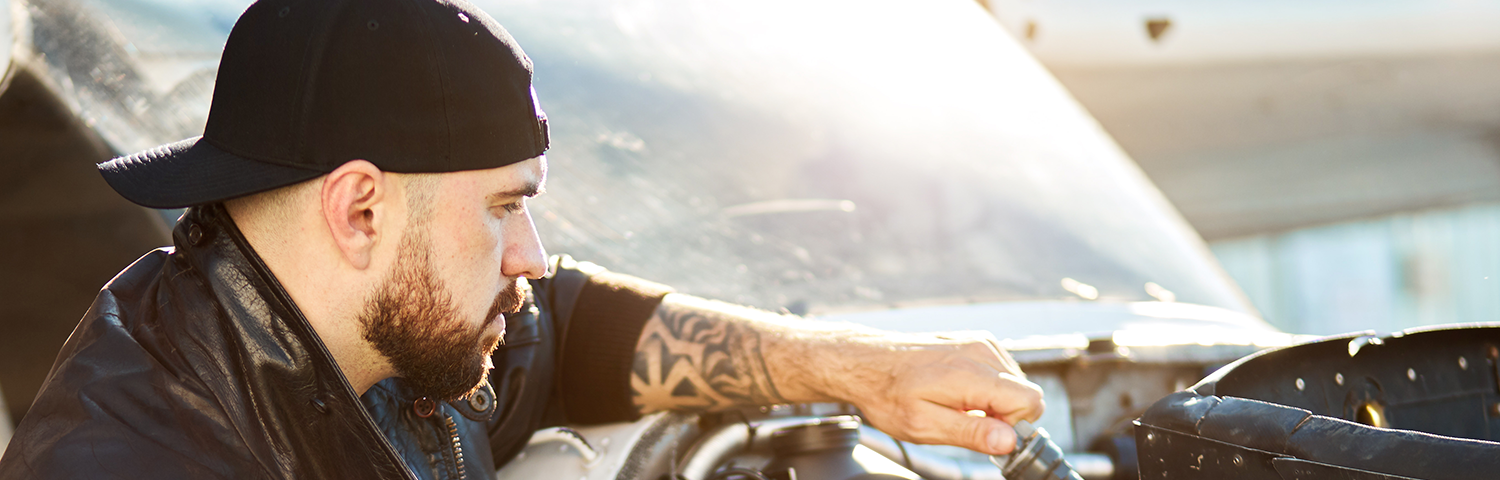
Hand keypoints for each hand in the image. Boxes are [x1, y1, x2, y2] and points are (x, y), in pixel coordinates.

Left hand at [782, 331, 1044, 454]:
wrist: (865, 363)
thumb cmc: (888, 394)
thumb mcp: (924, 426)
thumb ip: (971, 433)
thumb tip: (1009, 441)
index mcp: (972, 374)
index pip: (1031, 401)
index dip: (1013, 425)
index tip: (985, 432)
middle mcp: (981, 351)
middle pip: (1025, 393)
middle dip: (1003, 415)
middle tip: (964, 420)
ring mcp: (978, 343)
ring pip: (1013, 383)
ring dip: (993, 401)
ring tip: (956, 405)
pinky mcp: (974, 341)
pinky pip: (999, 370)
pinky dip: (985, 387)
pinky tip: (956, 392)